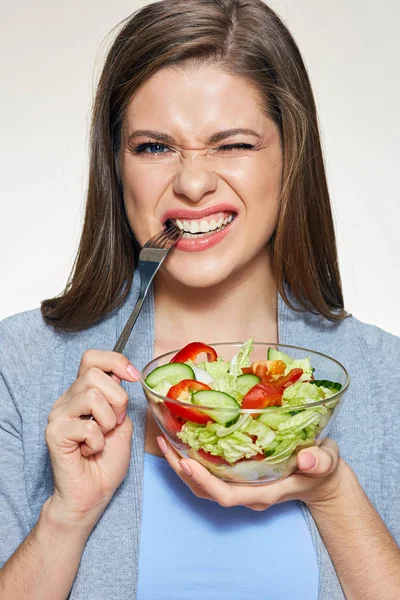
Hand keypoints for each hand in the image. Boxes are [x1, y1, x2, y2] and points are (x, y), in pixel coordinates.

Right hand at [45, 350, 139, 529]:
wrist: (93, 494)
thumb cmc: (107, 460)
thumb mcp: (123, 422)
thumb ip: (119, 399)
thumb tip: (120, 377)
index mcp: (82, 393)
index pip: (92, 358)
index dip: (115, 361)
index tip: (133, 377)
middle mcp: (67, 400)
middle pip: (94, 374)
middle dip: (117, 399)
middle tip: (114, 424)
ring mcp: (58, 415)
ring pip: (91, 395)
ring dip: (107, 420)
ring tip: (102, 438)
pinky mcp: (54, 433)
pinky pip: (86, 426)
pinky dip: (97, 442)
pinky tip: (90, 451)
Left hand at [157, 436, 345, 510]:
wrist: (322, 479)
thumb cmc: (323, 468)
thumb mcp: (326, 461)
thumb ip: (320, 462)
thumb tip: (309, 460)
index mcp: (264, 493)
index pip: (227, 496)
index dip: (205, 482)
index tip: (187, 463)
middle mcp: (248, 494)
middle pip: (207, 492)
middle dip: (184, 472)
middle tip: (166, 444)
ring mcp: (242, 488)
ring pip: (204, 486)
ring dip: (183, 467)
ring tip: (166, 442)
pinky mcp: (239, 479)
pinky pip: (210, 476)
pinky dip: (194, 462)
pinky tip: (184, 442)